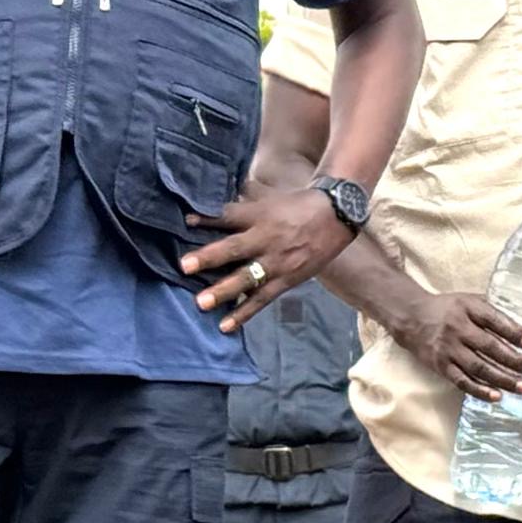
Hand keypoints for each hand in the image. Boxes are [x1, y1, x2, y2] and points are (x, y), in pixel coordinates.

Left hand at [181, 189, 350, 330]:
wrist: (336, 217)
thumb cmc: (296, 205)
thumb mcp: (268, 198)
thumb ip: (240, 201)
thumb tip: (209, 198)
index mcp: (260, 215)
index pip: (229, 215)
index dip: (207, 218)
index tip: (186, 221)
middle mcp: (266, 239)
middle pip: (234, 248)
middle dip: (209, 257)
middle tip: (185, 266)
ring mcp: (277, 262)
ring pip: (247, 278)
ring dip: (224, 291)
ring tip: (202, 302)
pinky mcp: (286, 280)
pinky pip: (262, 299)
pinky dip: (244, 312)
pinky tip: (226, 325)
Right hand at [394, 291, 521, 399]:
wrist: (411, 317)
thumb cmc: (448, 309)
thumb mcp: (468, 301)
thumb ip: (492, 313)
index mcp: (467, 308)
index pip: (494, 320)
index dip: (514, 332)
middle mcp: (457, 328)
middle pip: (489, 347)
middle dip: (513, 360)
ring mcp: (448, 349)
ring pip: (478, 367)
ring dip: (503, 379)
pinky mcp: (440, 366)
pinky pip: (462, 381)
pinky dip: (480, 390)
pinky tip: (497, 396)